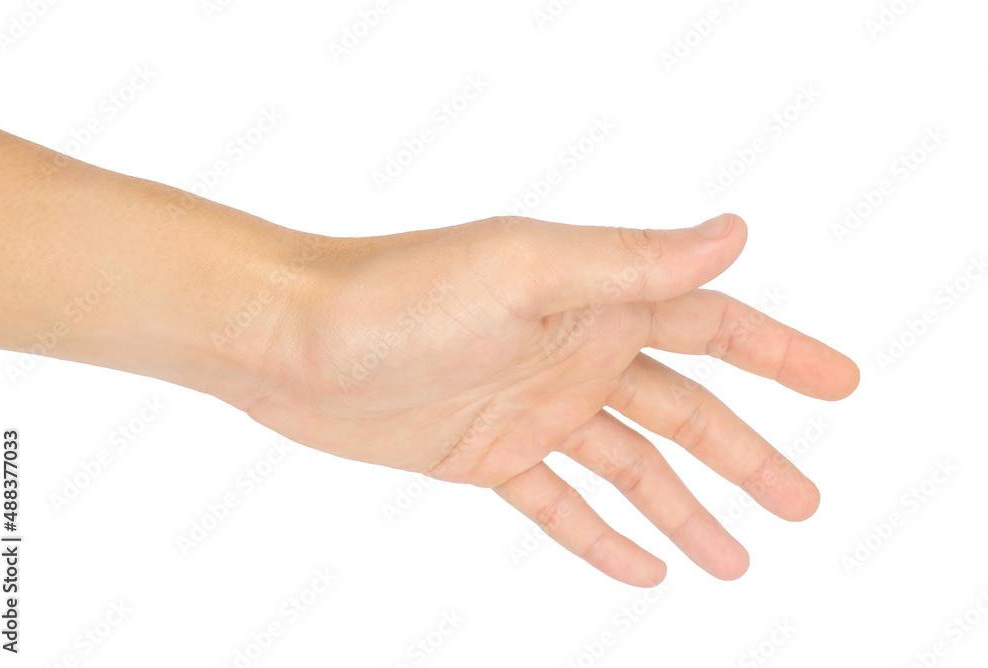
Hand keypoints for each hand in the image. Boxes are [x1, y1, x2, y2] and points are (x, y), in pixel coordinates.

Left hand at [239, 213, 859, 586]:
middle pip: (684, 411)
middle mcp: (574, 351)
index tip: (842, 384)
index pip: (712, 325)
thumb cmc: (399, 295)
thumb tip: (733, 234)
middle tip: (802, 503)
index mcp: (595, 299)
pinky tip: (643, 568)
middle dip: (748, 456)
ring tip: (736, 561)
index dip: (780, 355)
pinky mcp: (487, 454)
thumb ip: (631, 263)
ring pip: (630, 467)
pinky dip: (601, 535)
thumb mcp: (526, 273)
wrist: (292, 343)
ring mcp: (535, 407)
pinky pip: (559, 502)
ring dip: (685, 510)